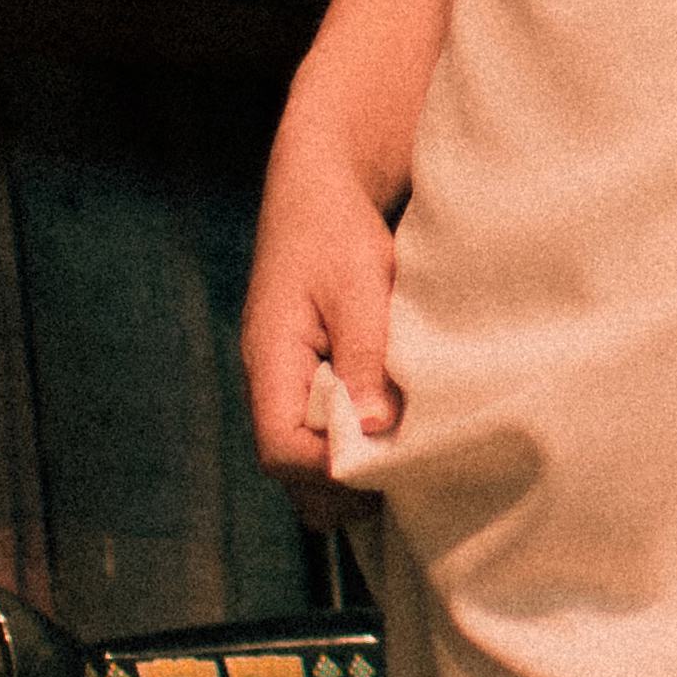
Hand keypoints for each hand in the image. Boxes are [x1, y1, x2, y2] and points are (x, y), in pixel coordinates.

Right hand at [242, 135, 409, 533]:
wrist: (321, 189)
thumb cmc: (337, 229)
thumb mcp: (358, 285)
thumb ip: (364, 355)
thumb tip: (374, 427)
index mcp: (269, 360)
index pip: (280, 448)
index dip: (328, 471)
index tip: (385, 467)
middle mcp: (270, 381)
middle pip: (289, 468)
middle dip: (340, 486)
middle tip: (405, 482)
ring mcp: (287, 382)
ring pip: (305, 456)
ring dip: (348, 470)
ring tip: (406, 468)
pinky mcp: (309, 376)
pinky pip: (320, 432)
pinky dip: (352, 446)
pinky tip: (397, 440)